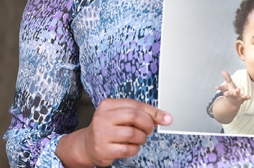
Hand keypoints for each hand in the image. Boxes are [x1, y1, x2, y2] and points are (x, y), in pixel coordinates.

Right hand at [55, 97, 171, 167]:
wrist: (87, 145)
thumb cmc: (109, 128)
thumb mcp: (121, 115)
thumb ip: (141, 113)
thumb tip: (165, 117)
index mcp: (108, 105)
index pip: (136, 105)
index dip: (154, 112)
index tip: (166, 118)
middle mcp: (103, 117)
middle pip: (134, 117)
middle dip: (148, 124)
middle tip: (150, 130)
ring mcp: (101, 134)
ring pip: (133, 134)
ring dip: (142, 138)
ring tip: (139, 139)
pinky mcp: (103, 149)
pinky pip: (128, 149)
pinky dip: (134, 149)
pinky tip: (131, 147)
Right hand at [215, 70, 250, 106]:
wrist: (233, 102)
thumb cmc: (230, 91)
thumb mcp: (228, 84)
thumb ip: (227, 77)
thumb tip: (223, 71)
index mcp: (227, 90)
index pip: (222, 88)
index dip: (219, 88)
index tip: (216, 87)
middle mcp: (231, 94)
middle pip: (229, 94)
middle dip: (227, 94)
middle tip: (225, 94)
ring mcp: (236, 97)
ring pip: (236, 95)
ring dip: (237, 92)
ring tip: (238, 89)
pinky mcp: (241, 99)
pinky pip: (244, 98)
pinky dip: (246, 97)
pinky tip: (249, 97)